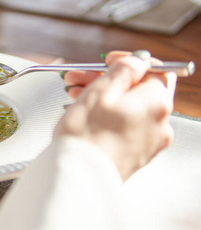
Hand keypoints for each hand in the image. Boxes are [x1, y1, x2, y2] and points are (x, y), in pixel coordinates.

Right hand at [55, 51, 176, 179]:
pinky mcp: (135, 153)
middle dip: (107, 79)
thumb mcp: (102, 90)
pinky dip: (108, 115)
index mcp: (156, 103)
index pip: (156, 70)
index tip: (109, 61)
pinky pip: (125, 125)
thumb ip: (124, 70)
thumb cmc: (87, 136)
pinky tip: (86, 112)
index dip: (131, 61)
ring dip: (103, 96)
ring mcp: (149, 141)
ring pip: (129, 107)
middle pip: (138, 89)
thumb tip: (138, 62)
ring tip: (75, 94)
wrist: (78, 175)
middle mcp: (160, 123)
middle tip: (81, 77)